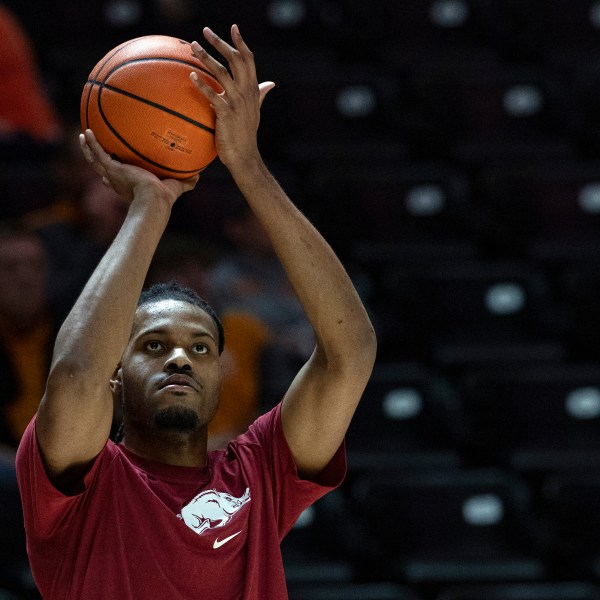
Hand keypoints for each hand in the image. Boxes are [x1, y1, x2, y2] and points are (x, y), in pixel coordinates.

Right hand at [79, 129, 198, 205]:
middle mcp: (118, 181)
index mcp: (129, 186)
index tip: (111, 168)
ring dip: (88, 148)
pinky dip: (92, 143)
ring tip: (83, 136)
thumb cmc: (165, 197)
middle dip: (97, 159)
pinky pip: (98, 154)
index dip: (112, 175)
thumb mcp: (176, 186)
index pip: (117, 180)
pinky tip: (87, 132)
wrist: (154, 199)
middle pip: (103, 169)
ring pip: (94, 160)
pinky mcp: (112, 169)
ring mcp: (113, 175)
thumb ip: (186, 182)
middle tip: (93, 148)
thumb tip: (199, 177)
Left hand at [189, 25, 274, 169]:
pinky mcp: (226, 113)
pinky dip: (202, 84)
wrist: (245, 156)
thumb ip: (260, 94)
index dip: (241, 42)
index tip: (233, 27)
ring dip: (206, 58)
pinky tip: (191, 76)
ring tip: (193, 47)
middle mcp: (246, 92)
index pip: (248, 60)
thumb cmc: (246, 134)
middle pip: (235, 60)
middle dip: (220, 43)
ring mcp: (237, 102)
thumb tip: (270, 84)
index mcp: (252, 89)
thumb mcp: (255, 111)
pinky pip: (213, 95)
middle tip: (205, 31)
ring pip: (222, 73)